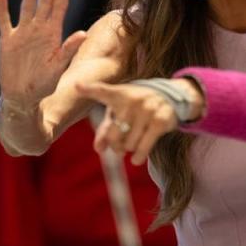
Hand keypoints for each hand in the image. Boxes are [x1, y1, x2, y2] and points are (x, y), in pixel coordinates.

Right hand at [0, 0, 86, 105]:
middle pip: (44, 3)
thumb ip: (68, 49)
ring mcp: (23, 34)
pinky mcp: (8, 41)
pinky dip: (2, 9)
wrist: (24, 96)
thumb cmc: (44, 83)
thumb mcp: (58, 66)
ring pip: (26, 8)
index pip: (59, 8)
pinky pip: (4, 21)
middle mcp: (39, 30)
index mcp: (53, 35)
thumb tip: (83, 33)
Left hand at [76, 80, 200, 164]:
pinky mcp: (159, 121)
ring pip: (128, 144)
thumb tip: (99, 149)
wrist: (168, 97)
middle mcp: (132, 100)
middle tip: (119, 147)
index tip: (77, 86)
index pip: (102, 91)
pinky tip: (136, 159)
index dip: (89, 89)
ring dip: (129, 149)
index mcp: (118, 94)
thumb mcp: (118, 113)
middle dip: (115, 145)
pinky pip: (143, 148)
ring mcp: (147, 109)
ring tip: (132, 144)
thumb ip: (104, 130)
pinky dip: (138, 157)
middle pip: (113, 135)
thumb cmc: (135, 107)